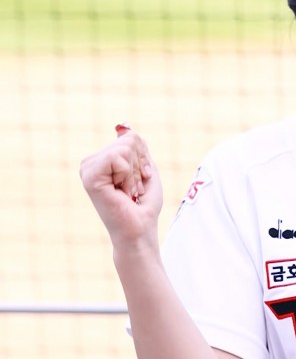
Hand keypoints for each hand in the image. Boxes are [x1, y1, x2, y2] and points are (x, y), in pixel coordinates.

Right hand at [80, 126, 162, 247]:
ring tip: (128, 193)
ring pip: (124, 147)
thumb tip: (123, 127)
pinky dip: (128, 175)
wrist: (139, 231)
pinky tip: (122, 192)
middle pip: (128, 140)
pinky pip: (117, 157)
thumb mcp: (145, 170)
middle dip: (139, 166)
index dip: (144, 159)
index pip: (131, 138)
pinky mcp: (90, 176)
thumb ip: (137, 148)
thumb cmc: (143, 206)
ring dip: (134, 174)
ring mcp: (88, 168)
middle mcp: (91, 163)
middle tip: (133, 190)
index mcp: (102, 160)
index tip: (139, 182)